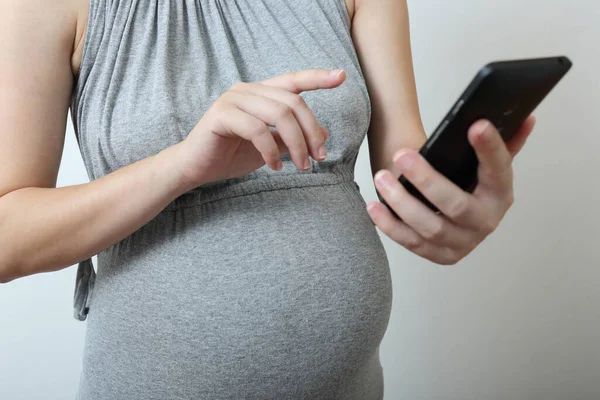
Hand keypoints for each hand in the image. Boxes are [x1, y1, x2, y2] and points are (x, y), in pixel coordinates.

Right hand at [175, 69, 345, 188]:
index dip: (317, 77)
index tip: (341, 76)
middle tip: (319, 157)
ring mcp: (233, 99)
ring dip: (297, 143)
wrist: (196, 168)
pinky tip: (275, 166)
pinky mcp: (221, 115)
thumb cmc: (231, 155)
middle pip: (293, 102)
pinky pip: (257, 130)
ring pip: (279, 115)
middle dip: (311, 131)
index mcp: (260, 93)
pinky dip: (271, 151)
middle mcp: (247, 89)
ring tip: (302, 166)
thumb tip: (324, 134)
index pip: (293, 80)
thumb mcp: (271, 147)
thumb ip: (292, 137)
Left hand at [366, 116, 536, 264]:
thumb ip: (503, 142)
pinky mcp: (441, 255)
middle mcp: (486, 222)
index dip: (490, 148)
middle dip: (426, 180)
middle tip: (401, 154)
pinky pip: (412, 243)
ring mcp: (464, 243)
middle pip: (456, 205)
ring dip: (402, 203)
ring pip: (430, 228)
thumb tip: (526, 117)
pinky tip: (374, 205)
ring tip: (381, 177)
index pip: (499, 169)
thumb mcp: (488, 164)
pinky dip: (390, 225)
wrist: (462, 219)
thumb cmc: (471, 183)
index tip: (475, 124)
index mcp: (501, 193)